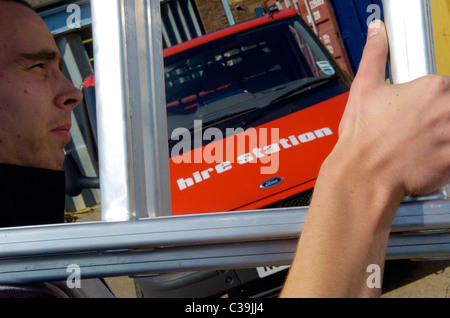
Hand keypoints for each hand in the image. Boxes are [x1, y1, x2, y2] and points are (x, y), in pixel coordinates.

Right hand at [336, 20, 449, 197]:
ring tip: (417, 147)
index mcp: (433, 87)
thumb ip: (375, 55)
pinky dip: (442, 157)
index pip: (445, 90)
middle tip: (413, 133)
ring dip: (441, 136)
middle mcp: (449, 109)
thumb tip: (377, 32)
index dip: (428, 104)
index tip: (415, 114)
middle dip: (437, 120)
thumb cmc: (362, 138)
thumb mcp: (364, 89)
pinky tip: (423, 159)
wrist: (363, 174)